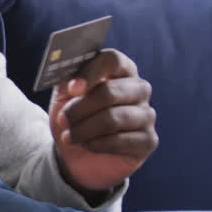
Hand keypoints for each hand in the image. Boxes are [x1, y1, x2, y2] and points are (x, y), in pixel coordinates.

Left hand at [48, 48, 157, 192]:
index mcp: (119, 69)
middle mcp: (139, 88)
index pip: (112, 60)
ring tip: (69, 136)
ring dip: (84, 130)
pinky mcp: (149, 140)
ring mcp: (147, 114)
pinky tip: (86, 145)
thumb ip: (66, 80)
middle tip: (62, 120)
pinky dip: (96, 144)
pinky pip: (120, 141)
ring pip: (113, 119)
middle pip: (110, 92)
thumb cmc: (73, 116)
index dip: (90, 73)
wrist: (76, 152)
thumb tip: (70, 81)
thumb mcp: (63, 95)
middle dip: (79, 109)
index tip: (71, 89)